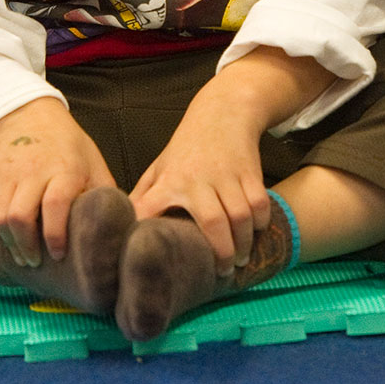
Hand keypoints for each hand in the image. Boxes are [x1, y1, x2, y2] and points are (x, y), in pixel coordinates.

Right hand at [0, 97, 114, 267]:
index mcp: (65, 168)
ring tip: (22, 254)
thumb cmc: (71, 149)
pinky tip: (2, 240)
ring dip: (8, 243)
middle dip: (26, 247)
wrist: (34, 118)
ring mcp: (9, 172)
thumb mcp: (94, 165)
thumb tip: (125, 229)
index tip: (59, 254)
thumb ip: (105, 195)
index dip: (55, 234)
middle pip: (20, 215)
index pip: (55, 203)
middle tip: (36, 262)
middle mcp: (34, 170)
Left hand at [129, 103, 271, 275]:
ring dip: (243, 243)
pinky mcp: (249, 171)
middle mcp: (197, 178)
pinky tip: (255, 232)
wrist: (223, 112)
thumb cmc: (186, 149)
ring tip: (240, 259)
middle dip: (222, 252)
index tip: (146, 255)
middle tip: (223, 271)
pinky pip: (259, 204)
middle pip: (212, 221)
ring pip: (241, 216)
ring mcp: (225, 174)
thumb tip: (123, 228)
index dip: (146, 228)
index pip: (151, 207)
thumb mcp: (160, 166)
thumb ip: (144, 196)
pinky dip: (261, 222)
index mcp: (169, 180)